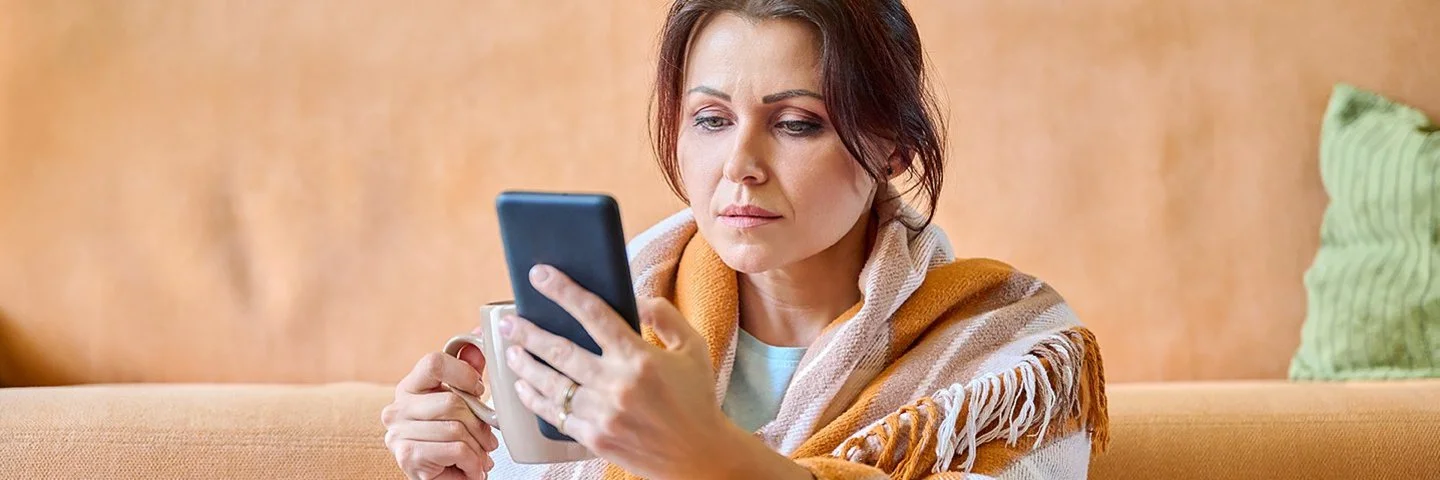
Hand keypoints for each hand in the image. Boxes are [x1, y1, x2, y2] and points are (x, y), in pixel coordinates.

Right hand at [382, 331, 499, 479]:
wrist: (442, 478)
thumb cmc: (452, 437)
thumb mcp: (462, 399)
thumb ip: (468, 368)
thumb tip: (480, 329)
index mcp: (410, 386)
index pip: (433, 362)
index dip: (463, 373)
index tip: (479, 389)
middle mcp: (396, 407)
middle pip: (452, 402)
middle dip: (480, 423)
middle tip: (489, 437)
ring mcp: (397, 432)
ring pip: (456, 429)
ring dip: (479, 446)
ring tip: (482, 454)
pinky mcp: (406, 456)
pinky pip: (454, 449)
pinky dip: (472, 461)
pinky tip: (472, 468)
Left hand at [500, 264, 728, 478]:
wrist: (700, 456)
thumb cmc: (696, 398)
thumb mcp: (693, 348)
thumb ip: (664, 316)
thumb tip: (632, 298)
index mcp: (640, 358)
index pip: (593, 315)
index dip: (563, 291)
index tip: (539, 275)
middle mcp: (617, 385)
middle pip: (560, 350)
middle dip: (528, 331)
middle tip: (509, 318)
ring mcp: (603, 414)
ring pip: (550, 383)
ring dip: (525, 364)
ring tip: (510, 349)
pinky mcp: (595, 438)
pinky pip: (554, 415)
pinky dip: (534, 398)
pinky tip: (523, 386)